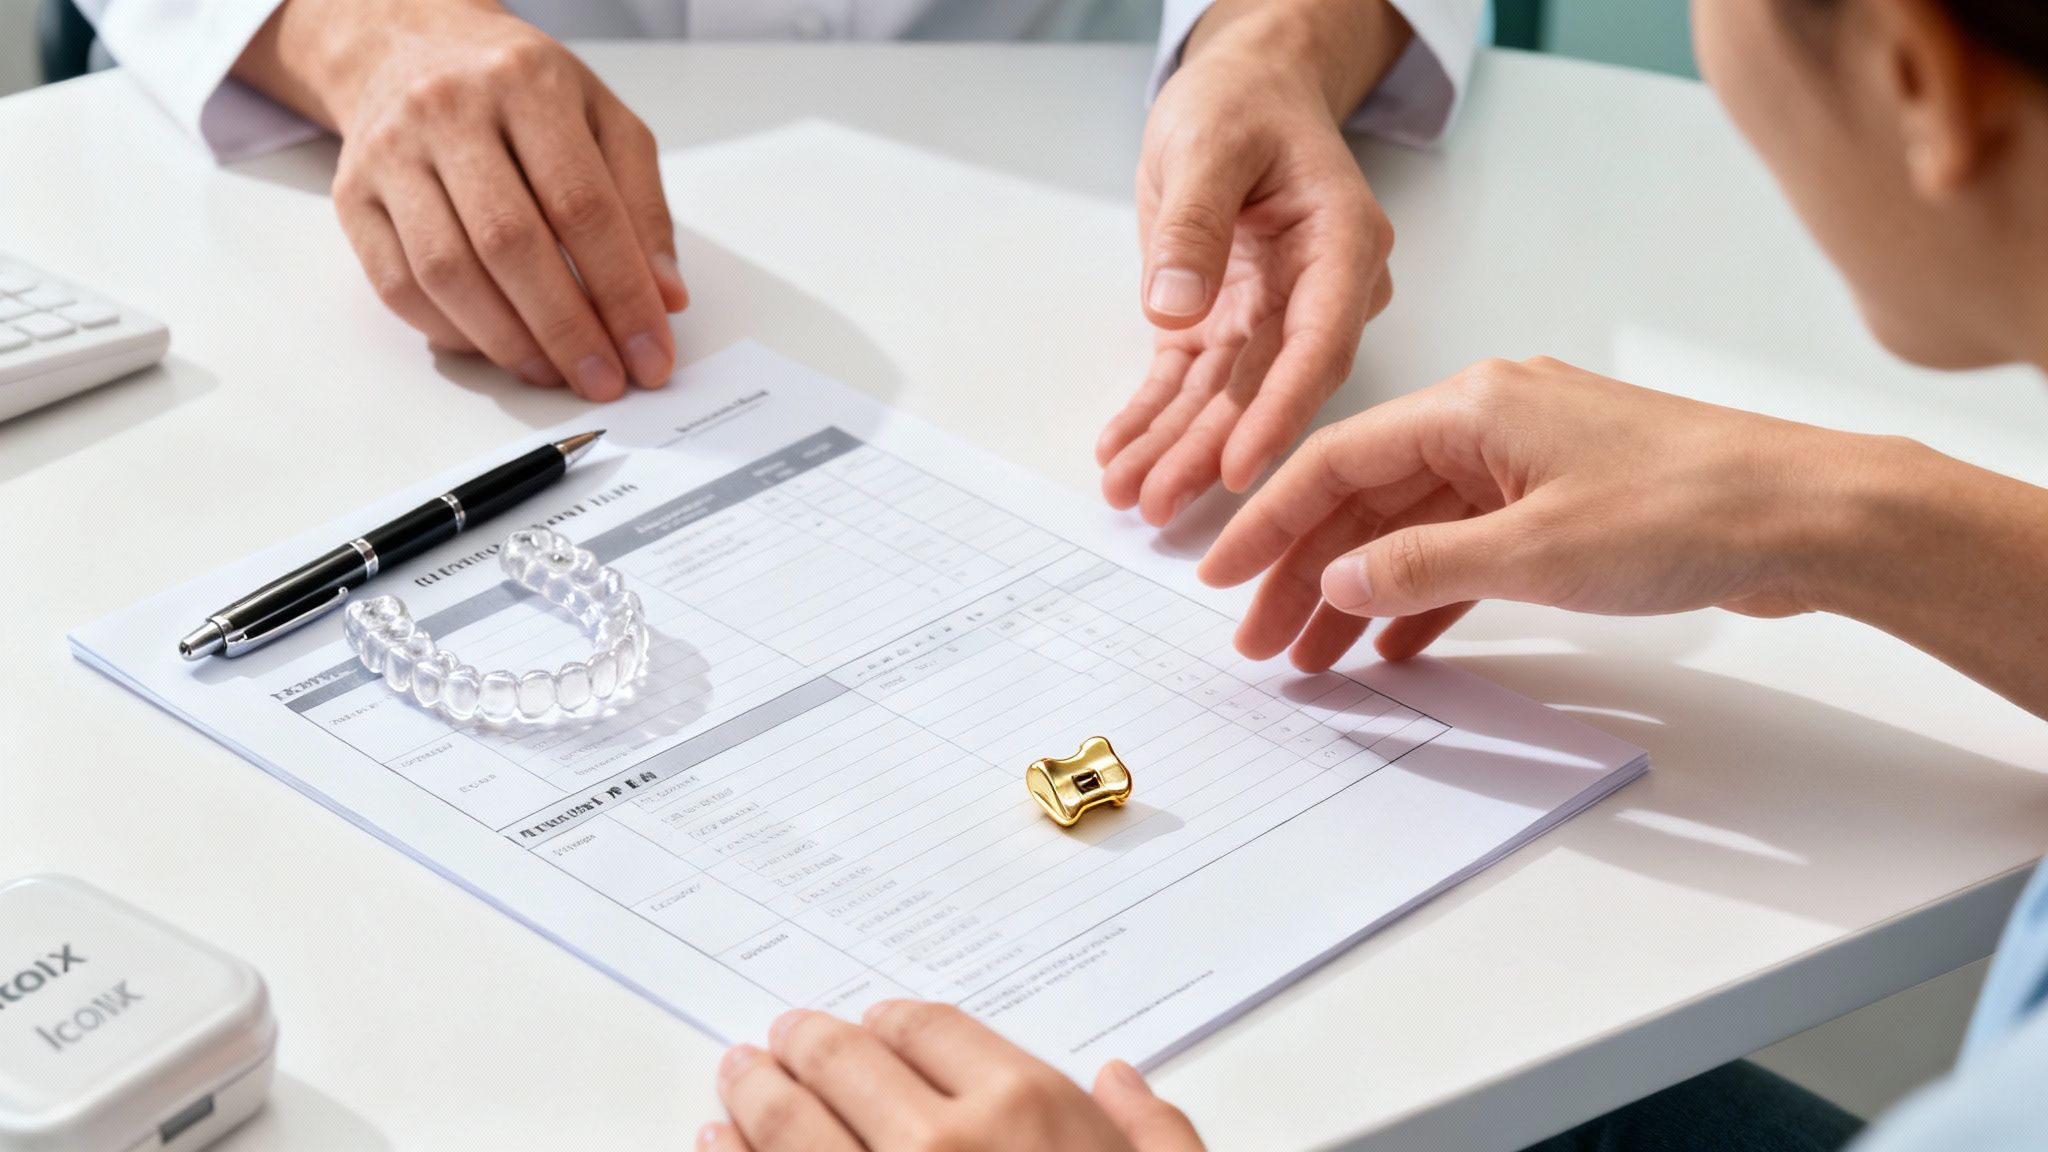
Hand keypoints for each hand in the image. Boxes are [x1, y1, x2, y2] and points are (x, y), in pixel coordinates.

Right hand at [237, 0, 688, 399]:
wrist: (410, 45)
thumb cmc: (520, 91)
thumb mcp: (603, 120)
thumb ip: (641, 205)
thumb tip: (666, 296)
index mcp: (526, 84)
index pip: (582, 205)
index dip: (623, 292)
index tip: (651, 353)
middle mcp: (448, 112)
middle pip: (511, 244)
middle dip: (568, 329)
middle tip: (605, 381)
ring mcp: (391, 154)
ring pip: (447, 272)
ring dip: (510, 342)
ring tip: (556, 373)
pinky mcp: (353, 196)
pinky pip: (398, 285)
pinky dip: (452, 332)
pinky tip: (497, 348)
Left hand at [703, 1002, 1204, 1151]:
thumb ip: (1156, 1137)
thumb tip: (1123, 1083)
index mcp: (1028, 1114)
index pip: (930, 1031)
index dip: (892, 1022)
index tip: (874, 1023)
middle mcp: (940, 1148)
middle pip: (846, 1064)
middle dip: (807, 1044)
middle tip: (784, 1038)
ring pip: (789, 1127)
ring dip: (756, 1094)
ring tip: (740, 1080)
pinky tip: (719, 1148)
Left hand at [1100, 0, 1407, 525]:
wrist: (1243, 93)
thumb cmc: (1242, 105)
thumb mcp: (1211, 144)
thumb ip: (1195, 225)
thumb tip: (1174, 307)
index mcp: (1342, 246)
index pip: (1318, 344)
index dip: (1280, 411)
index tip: (1241, 467)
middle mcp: (1318, 294)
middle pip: (1266, 389)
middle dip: (1210, 452)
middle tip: (1160, 504)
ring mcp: (1272, 315)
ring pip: (1224, 399)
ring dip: (1175, 450)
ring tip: (1128, 496)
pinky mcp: (1225, 323)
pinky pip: (1188, 382)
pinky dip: (1152, 418)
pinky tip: (1121, 456)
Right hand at [1198, 357, 1859, 669]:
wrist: (1809, 515)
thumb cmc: (1689, 509)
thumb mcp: (1534, 550)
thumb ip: (1423, 567)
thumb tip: (1339, 577)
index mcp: (1473, 407)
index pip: (1338, 461)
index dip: (1269, 521)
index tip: (1222, 575)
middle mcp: (1492, 421)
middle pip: (1368, 499)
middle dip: (1306, 571)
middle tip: (1261, 641)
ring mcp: (1529, 461)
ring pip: (1415, 528)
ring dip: (1362, 590)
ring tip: (1316, 658)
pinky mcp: (1565, 503)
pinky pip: (1468, 546)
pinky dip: (1429, 592)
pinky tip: (1398, 641)